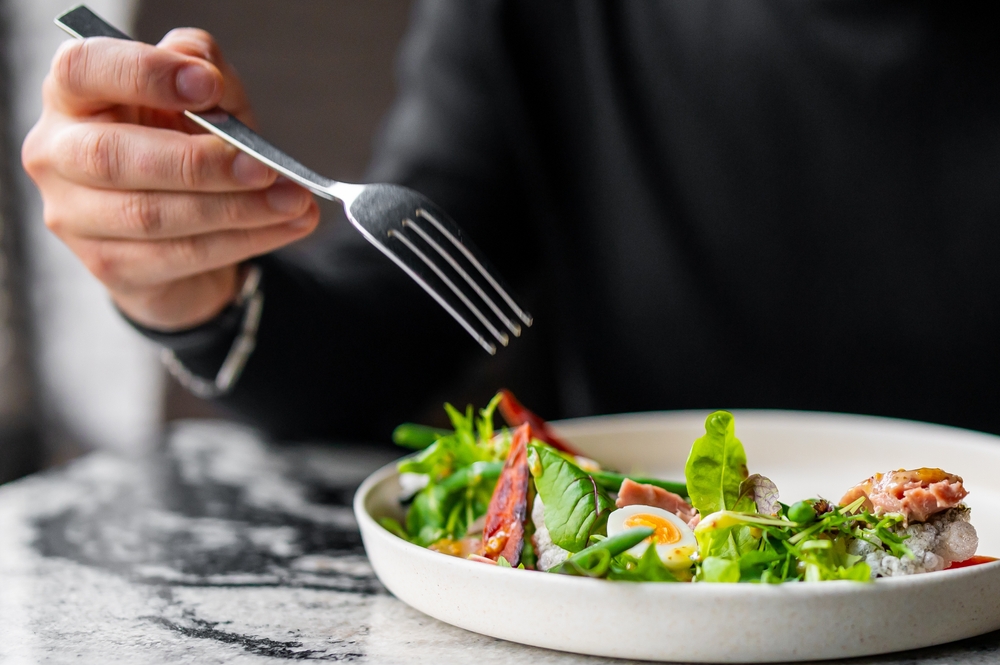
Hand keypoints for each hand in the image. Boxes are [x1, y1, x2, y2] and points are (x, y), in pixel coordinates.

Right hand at [22, 29, 318, 329]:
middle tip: (265, 167)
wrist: (185, 226)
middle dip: (200, 163)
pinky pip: (181, 256)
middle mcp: (56, 154)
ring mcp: (75, 216)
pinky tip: (287, 226)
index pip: (83, 71)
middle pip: (113, 156)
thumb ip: (203, 70)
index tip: (206, 85)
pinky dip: (244, 241)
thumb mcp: (201, 98)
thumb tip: (209, 77)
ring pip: (152, 216)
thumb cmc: (185, 143)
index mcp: (72, 95)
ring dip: (236, 210)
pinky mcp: (111, 265)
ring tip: (294, 201)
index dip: (142, 75)